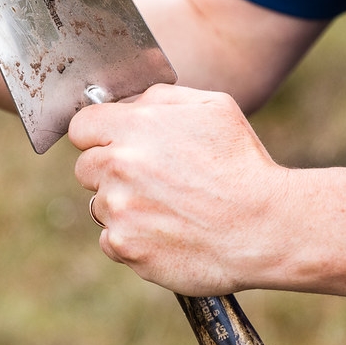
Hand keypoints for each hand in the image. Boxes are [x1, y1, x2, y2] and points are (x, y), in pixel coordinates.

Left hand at [68, 84, 290, 295]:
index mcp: (134, 127)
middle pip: (85, 168)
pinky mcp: (125, 246)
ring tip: (169, 209)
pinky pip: (110, 240)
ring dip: (123, 207)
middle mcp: (118, 166)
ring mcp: (119, 209)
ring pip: (99, 205)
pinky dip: (132, 239)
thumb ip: (160, 98)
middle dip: (110, 172)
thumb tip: (128, 105)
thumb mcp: (213, 108)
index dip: (98, 136)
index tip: (114, 145)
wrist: (264, 227)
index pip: (81, 127)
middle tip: (151, 181)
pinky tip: (166, 234)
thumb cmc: (242, 164)